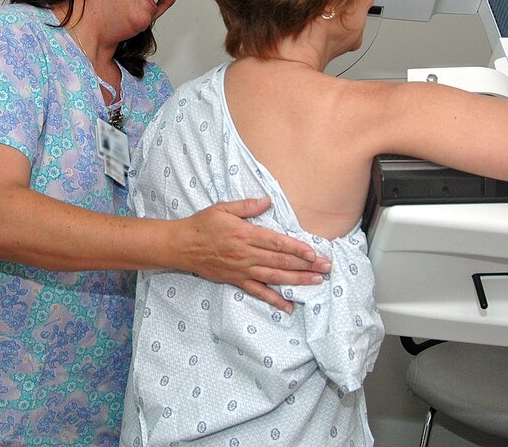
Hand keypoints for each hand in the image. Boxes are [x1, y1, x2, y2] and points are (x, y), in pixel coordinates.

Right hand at [177, 196, 331, 312]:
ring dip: (297, 280)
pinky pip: (258, 292)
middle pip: (281, 261)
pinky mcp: (236, 281)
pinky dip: (274, 300)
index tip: (314, 253)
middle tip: (326, 268)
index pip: (276, 243)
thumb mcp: (223, 208)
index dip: (297, 248)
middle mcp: (246, 254)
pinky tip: (289, 306)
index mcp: (245, 234)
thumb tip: (267, 201)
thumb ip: (247, 206)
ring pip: (274, 277)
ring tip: (316, 282)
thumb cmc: (202, 224)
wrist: (182, 245)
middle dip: (305, 265)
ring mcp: (242, 270)